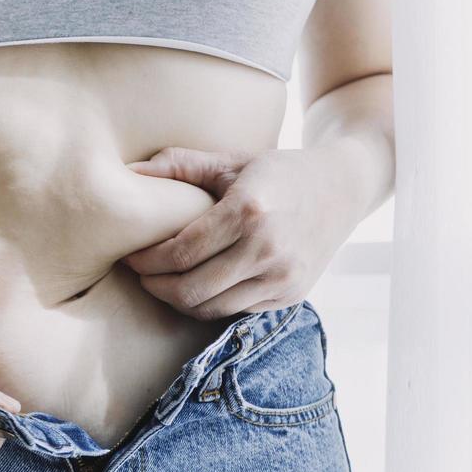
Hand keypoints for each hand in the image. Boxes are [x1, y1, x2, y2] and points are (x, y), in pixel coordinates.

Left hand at [121, 143, 365, 319]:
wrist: (342, 188)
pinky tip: (197, 286)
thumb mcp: (231, 161)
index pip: (181, 253)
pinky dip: (209, 303)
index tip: (131, 256)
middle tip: (140, 275)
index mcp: (248, 211)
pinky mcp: (291, 295)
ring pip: (211, 308)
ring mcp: (282, 277)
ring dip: (179, 300)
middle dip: (156, 286)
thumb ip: (179, 165)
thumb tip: (128, 171)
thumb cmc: (277, 172)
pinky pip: (235, 311)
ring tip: (164, 282)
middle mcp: (268, 249)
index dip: (147, 261)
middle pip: (191, 289)